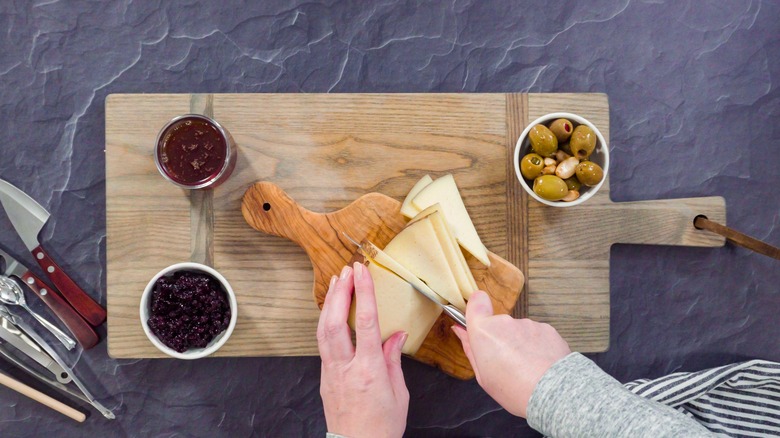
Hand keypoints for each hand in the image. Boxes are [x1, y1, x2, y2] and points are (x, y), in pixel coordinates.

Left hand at [317, 263, 408, 437]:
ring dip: (330, 303)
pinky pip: (323, 343)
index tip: (362, 272)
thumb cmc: (381, 427)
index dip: (363, 293)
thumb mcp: (399, 393)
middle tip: (346, 271)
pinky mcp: (324, 377)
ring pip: (324, 331)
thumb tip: (396, 335)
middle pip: (336, 322)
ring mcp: (331, 372)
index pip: (365, 323)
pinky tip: (332, 311)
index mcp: (369, 371)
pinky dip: (326, 322)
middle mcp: (346, 368)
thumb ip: (393, 360)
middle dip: (340, 292)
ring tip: (337, 283)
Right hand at [452, 291, 570, 417]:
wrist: (553, 393)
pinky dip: (537, 346)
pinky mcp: (547, 329)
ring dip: (520, 344)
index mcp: (484, 332)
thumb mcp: (483, 376)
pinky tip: (540, 364)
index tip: (478, 320)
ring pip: (519, 331)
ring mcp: (528, 324)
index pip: (476, 302)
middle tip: (506, 362)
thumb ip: (470, 348)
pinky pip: (536, 335)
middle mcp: (506, 322)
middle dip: (500, 338)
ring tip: (527, 368)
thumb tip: (460, 331)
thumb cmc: (514, 389)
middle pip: (498, 324)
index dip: (476, 308)